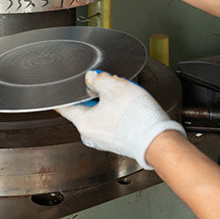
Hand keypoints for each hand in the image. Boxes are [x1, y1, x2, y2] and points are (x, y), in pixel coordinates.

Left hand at [58, 70, 185, 169]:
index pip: (65, 107)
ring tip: (124, 96)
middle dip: (95, 94)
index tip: (59, 92)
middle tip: (108, 86)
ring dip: (109, 103)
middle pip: (86, 108)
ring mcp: (105, 140)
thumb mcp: (114, 87)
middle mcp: (91, 135)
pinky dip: (118, 113)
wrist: (159, 140)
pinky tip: (130, 107)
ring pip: (101, 114)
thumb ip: (97, 79)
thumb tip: (91, 77)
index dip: (64, 95)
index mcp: (84, 123)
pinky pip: (112, 122)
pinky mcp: (118, 141)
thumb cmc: (136, 117)